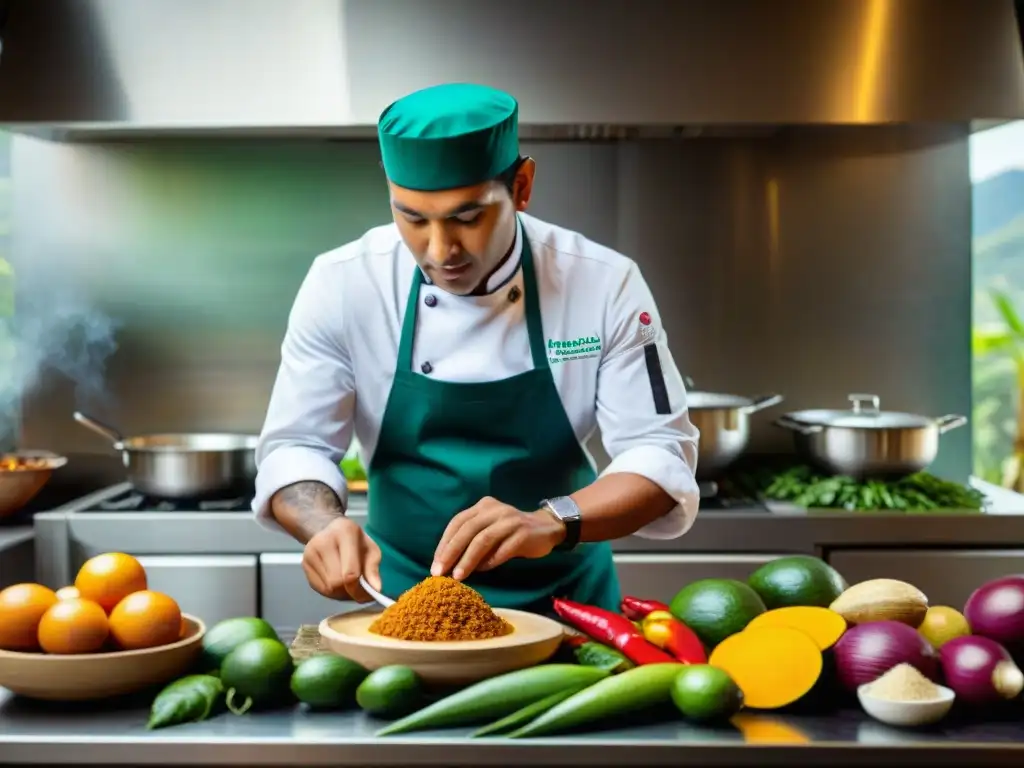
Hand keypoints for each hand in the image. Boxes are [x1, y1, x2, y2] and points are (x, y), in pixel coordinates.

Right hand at [302, 517, 381, 602]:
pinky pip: (320, 589)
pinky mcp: (304, 564)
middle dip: (350, 591)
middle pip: (336, 583)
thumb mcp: (371, 549)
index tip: (368, 595)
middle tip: (359, 590)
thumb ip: (373, 569)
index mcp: (344, 533)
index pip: (350, 572)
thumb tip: (376, 589)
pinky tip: (339, 583)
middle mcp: (323, 542)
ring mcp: (310, 553)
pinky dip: (333, 592)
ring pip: (328, 589)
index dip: (359, 589)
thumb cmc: (354, 541)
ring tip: (350, 584)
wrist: (329, 529)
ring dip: (342, 593)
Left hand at [431, 496, 565, 580]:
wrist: (547, 528)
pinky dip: (491, 561)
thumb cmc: (511, 532)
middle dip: (451, 552)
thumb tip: (447, 562)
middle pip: (468, 530)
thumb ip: (471, 539)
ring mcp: (510, 520)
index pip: (458, 522)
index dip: (444, 543)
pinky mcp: (524, 533)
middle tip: (440, 572)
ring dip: (468, 559)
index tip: (435, 564)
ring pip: (483, 539)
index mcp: (483, 506)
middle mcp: (495, 509)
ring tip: (458, 576)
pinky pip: (503, 549)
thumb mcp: (489, 528)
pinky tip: (483, 570)